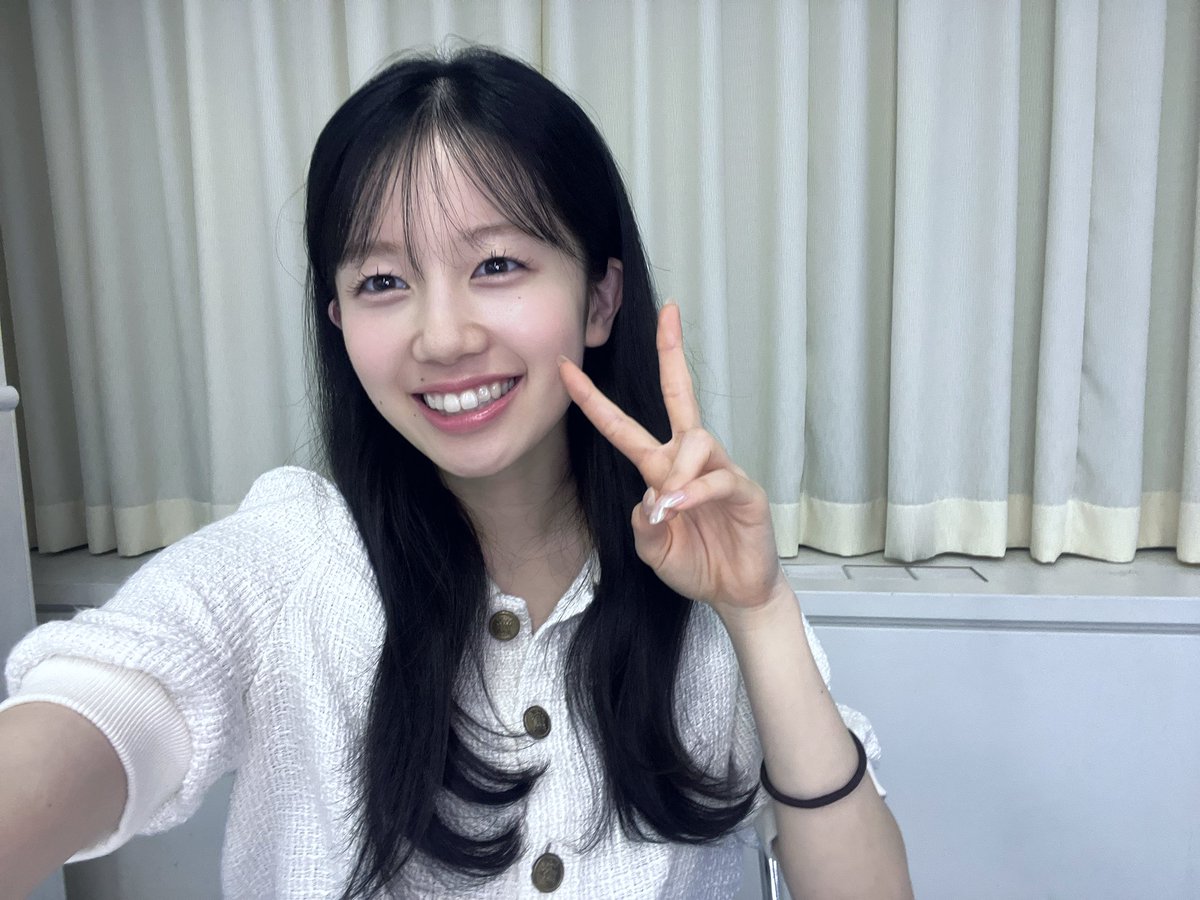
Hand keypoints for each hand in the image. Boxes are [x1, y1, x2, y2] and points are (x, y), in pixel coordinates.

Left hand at [558, 303, 787, 612]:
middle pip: (680, 395)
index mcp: (659, 469)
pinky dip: (695, 491)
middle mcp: (688, 460)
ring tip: (669, 508)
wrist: (735, 592)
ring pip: (696, 441)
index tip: (567, 369)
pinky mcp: (744, 489)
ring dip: (677, 471)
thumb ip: (641, 525)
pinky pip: (717, 477)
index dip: (594, 399)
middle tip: (668, 313)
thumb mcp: (652, 549)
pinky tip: (682, 507)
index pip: (623, 426)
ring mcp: (719, 469)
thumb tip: (649, 499)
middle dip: (672, 353)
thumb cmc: (695, 563)